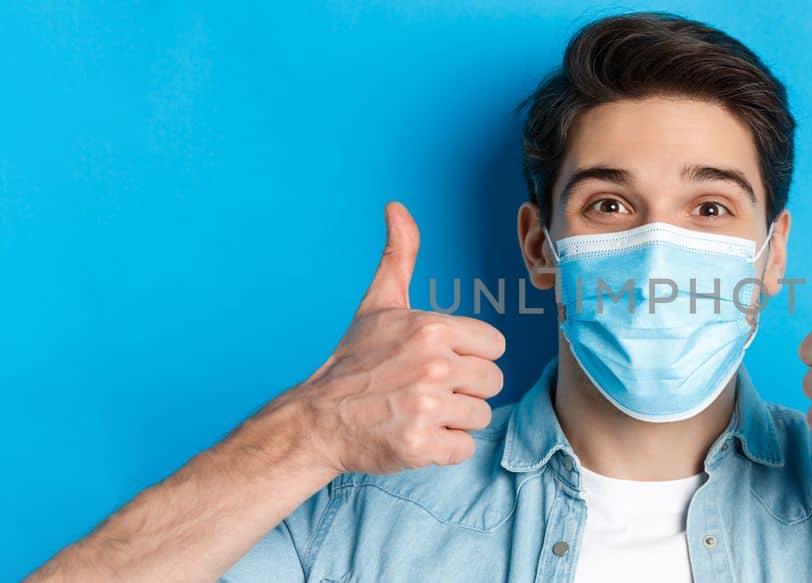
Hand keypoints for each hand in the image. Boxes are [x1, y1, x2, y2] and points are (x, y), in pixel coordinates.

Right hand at [267, 202, 505, 475]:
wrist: (317, 419)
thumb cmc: (354, 362)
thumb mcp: (378, 304)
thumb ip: (399, 255)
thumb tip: (397, 206)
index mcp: (431, 328)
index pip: (494, 346)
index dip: (470, 356)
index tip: (439, 361)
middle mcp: (433, 365)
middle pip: (493, 382)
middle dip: (465, 389)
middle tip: (426, 389)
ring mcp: (427, 406)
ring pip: (481, 415)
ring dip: (454, 419)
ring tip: (418, 411)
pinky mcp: (421, 445)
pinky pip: (463, 448)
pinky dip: (443, 448)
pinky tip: (416, 435)